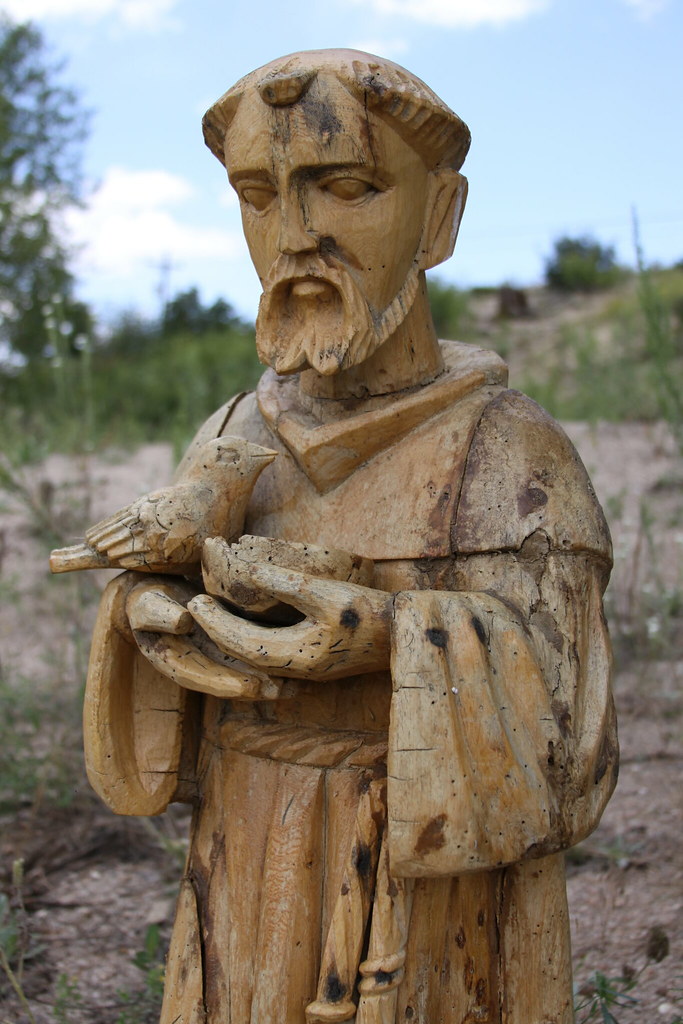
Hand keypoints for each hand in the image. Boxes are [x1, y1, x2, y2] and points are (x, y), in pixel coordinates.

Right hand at [124, 580, 282, 699]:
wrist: (156, 593)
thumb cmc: (148, 597)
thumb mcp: (145, 602)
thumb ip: (158, 613)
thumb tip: (182, 621)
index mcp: (170, 661)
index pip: (196, 676)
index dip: (220, 682)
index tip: (245, 688)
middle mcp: (194, 666)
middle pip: (223, 681)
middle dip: (252, 688)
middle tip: (279, 691)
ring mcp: (211, 660)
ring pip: (239, 673)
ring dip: (265, 681)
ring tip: (294, 688)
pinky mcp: (226, 649)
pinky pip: (247, 659)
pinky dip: (268, 664)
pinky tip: (296, 669)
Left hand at [187, 558, 392, 680]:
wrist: (402, 635)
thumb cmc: (367, 611)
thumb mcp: (328, 593)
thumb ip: (286, 584)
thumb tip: (247, 571)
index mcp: (296, 656)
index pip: (241, 643)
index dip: (216, 623)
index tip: (195, 601)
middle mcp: (296, 670)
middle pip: (244, 653)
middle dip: (217, 629)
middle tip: (196, 604)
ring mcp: (305, 670)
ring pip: (255, 656)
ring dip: (232, 635)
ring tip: (214, 611)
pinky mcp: (312, 663)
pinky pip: (270, 655)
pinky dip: (250, 639)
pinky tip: (244, 623)